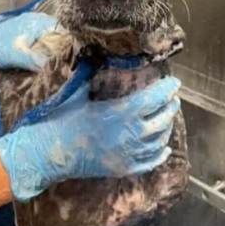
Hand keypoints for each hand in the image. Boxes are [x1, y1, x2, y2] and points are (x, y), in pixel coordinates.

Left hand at [0, 13, 60, 70]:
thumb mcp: (21, 57)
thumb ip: (40, 60)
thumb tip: (58, 66)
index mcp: (37, 22)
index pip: (61, 30)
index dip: (65, 44)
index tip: (66, 57)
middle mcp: (35, 19)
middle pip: (55, 33)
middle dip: (57, 46)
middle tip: (58, 61)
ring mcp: (28, 23)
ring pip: (47, 35)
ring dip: (48, 47)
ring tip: (49, 61)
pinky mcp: (23, 29)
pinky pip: (38, 37)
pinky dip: (40, 46)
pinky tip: (38, 56)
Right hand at [0, 76, 180, 200]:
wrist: (50, 152)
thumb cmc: (63, 120)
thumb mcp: (80, 93)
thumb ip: (94, 76)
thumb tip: (100, 57)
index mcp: (121, 112)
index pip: (153, 98)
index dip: (167, 90)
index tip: (174, 83)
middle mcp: (130, 134)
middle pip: (161, 119)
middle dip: (170, 106)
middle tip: (172, 98)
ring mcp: (129, 154)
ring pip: (159, 140)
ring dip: (167, 127)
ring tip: (168, 117)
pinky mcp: (124, 169)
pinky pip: (150, 162)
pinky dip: (160, 154)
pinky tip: (164, 147)